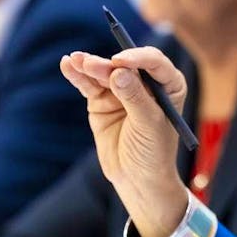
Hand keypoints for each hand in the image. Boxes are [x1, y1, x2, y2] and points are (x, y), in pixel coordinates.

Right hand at [60, 48, 187, 236]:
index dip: (137, 58)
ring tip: (75, 60)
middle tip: (90, 64)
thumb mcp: (148, 125)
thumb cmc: (153, 152)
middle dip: (107, 64)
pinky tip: (68, 64)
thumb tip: (118, 72)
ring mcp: (121, 90)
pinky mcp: (101, 100)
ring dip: (89, 65)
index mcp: (169, 85)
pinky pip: (89, 84)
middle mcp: (145, 83)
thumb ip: (134, 98)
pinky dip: (78, 75)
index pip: (154, 63)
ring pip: (104, 73)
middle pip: (125, 66)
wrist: (137, 178)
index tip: (121, 62)